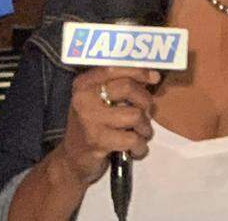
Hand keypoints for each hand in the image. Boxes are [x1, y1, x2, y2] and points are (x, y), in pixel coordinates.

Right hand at [49, 67, 158, 187]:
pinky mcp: (98, 141)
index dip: (138, 71)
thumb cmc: (92, 126)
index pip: (114, 68)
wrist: (73, 158)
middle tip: (147, 113)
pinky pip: (133, 139)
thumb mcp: (97, 101)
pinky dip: (140, 146)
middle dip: (145, 101)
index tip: (154, 77)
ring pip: (135, 115)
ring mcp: (90, 119)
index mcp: (84, 84)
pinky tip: (134, 149)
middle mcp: (84, 97)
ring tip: (140, 134)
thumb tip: (152, 75)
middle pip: (127, 87)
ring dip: (145, 128)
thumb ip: (117, 87)